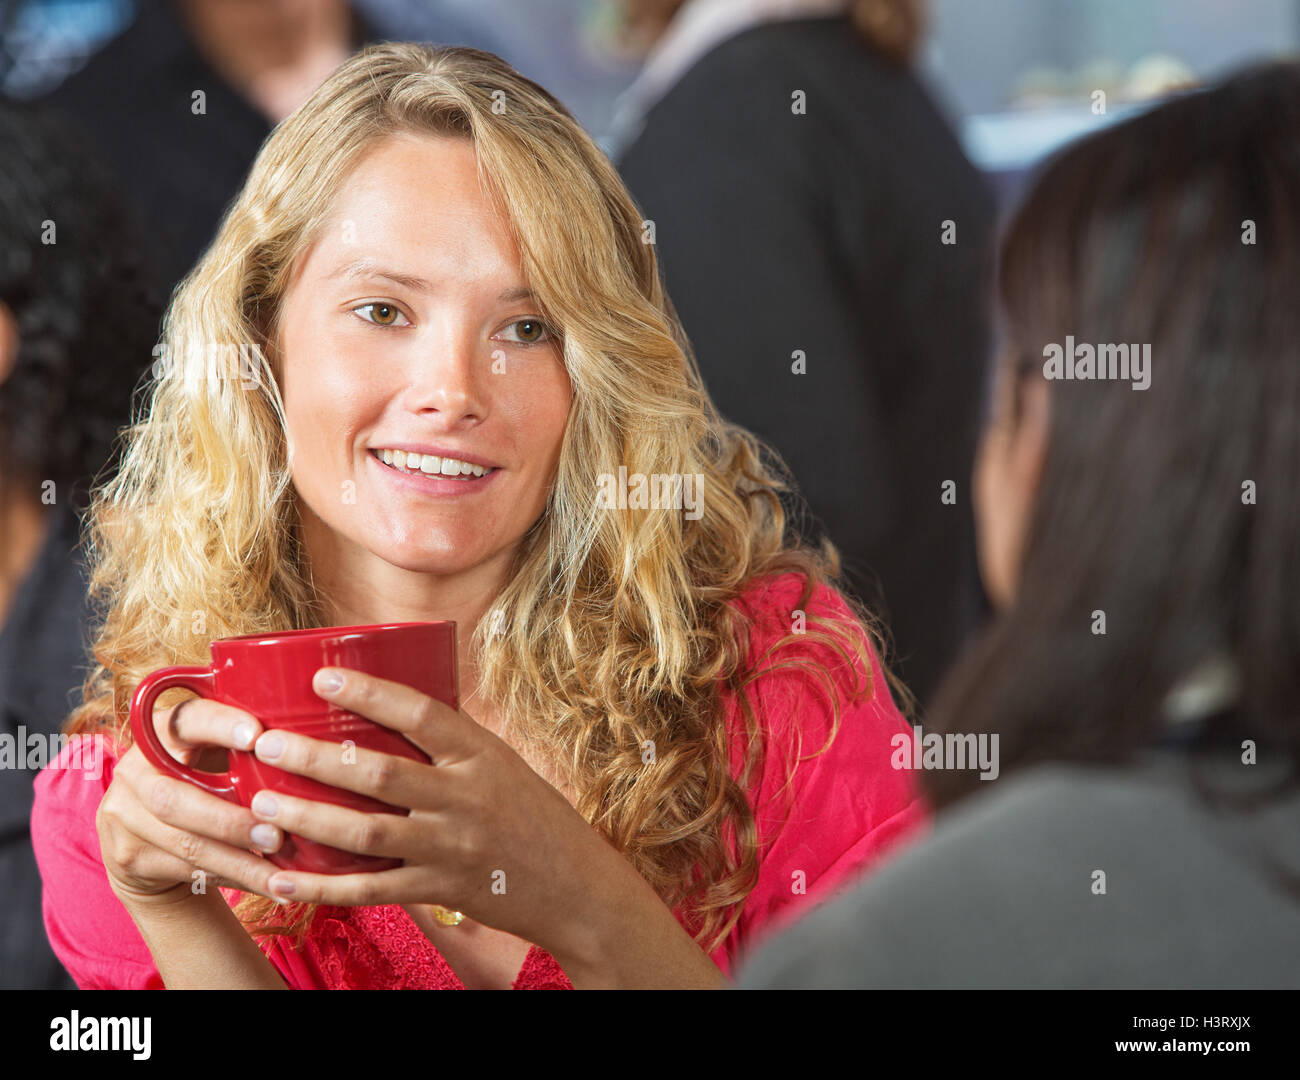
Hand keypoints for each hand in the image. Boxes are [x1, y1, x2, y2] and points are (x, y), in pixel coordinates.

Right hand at [97, 698, 286, 906]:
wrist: (152, 834)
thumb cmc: (208, 777)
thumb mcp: (219, 752)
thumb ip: (249, 743)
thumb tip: (319, 736)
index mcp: (161, 730)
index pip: (186, 720)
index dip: (219, 726)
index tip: (258, 736)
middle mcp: (132, 769)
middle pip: (174, 798)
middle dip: (231, 821)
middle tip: (278, 836)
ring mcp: (122, 815)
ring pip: (184, 843)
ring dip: (237, 860)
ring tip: (279, 873)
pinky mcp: (127, 856)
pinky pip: (185, 870)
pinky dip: (231, 877)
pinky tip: (264, 884)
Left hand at [244, 667, 633, 958]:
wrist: (578, 887)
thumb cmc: (536, 819)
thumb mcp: (503, 767)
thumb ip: (451, 748)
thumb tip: (387, 712)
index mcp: (482, 755)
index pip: (421, 713)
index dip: (369, 692)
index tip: (322, 677)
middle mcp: (466, 798)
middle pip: (379, 773)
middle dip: (315, 758)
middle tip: (266, 743)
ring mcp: (452, 847)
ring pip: (367, 832)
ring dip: (308, 817)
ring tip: (262, 802)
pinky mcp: (441, 890)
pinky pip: (372, 890)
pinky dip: (323, 888)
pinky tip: (283, 881)